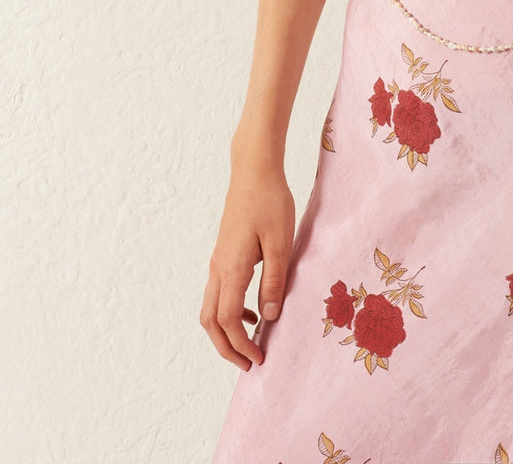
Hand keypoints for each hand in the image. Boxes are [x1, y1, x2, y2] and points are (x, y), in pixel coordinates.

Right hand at [200, 164, 295, 369]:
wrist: (254, 169)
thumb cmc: (270, 201)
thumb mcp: (280, 243)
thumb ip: (274, 281)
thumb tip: (270, 317)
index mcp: (231, 268)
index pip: (228, 321)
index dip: (241, 345)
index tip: (259, 359)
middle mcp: (217, 268)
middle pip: (210, 321)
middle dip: (226, 348)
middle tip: (249, 364)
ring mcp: (217, 261)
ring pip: (210, 308)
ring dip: (226, 331)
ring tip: (251, 343)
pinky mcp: (223, 254)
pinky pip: (218, 292)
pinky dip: (229, 311)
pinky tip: (254, 311)